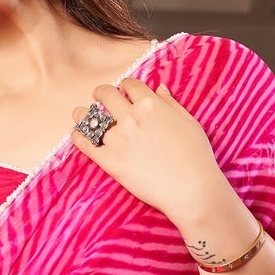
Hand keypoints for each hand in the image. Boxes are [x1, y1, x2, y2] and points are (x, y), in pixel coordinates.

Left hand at [70, 77, 226, 222]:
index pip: (129, 84)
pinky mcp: (108, 159)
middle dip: (102, 93)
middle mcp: (131, 117)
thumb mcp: (189, 123)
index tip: (123, 92)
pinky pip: (83, 142)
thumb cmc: (197, 158)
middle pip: (106, 94)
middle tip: (100, 98)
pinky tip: (78, 134)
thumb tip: (159, 88)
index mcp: (151, 104)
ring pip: (88, 116)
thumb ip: (171, 104)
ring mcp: (118, 138)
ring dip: (84, 113)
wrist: (191, 190)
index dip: (124, 87)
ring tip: (82, 115)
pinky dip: (77, 135)